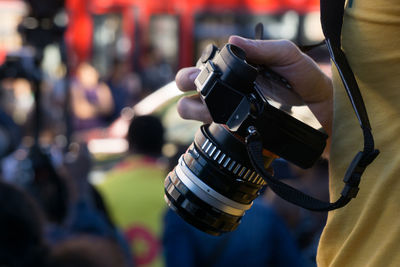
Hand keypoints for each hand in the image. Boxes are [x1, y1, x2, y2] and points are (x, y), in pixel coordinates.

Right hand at [176, 36, 332, 137]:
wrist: (328, 119)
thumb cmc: (311, 85)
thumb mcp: (292, 59)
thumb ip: (266, 49)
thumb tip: (233, 41)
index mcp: (240, 73)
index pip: (207, 69)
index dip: (197, 70)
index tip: (201, 73)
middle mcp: (232, 93)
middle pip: (193, 89)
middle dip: (186, 85)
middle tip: (194, 86)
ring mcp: (233, 115)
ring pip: (195, 112)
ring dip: (193, 108)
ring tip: (208, 109)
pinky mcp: (238, 136)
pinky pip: (214, 135)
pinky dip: (208, 129)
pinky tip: (221, 125)